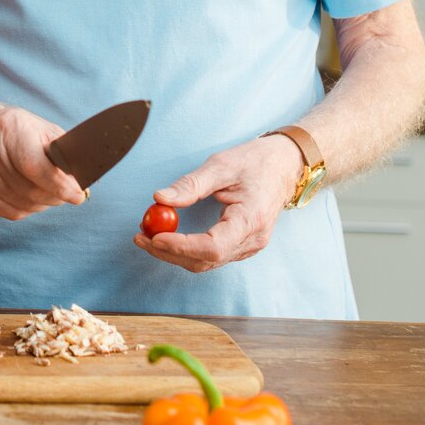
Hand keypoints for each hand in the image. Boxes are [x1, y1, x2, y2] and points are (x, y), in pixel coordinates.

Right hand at [0, 106, 87, 219]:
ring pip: (24, 205)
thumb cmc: (18, 130)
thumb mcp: (42, 129)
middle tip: (70, 194)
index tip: (78, 196)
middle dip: (56, 196)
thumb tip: (83, 181)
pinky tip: (30, 194)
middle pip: (31, 190)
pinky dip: (28, 208)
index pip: (35, 167)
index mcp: (8, 128)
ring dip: (43, 203)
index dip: (60, 186)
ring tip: (49, 192)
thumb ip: (63, 152)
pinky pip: (11, 212)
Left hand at [132, 134, 303, 271]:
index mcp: (251, 219)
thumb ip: (190, 184)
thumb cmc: (254, 163)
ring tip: (147, 235)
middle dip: (169, 252)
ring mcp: (249, 246)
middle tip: (140, 236)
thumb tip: (159, 198)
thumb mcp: (220, 165)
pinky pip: (212, 255)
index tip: (154, 237)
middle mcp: (253, 240)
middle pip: (206, 260)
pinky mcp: (242, 245)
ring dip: (175, 253)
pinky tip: (169, 236)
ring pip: (207, 262)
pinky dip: (187, 250)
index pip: (212, 246)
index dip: (181, 246)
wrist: (283, 166)